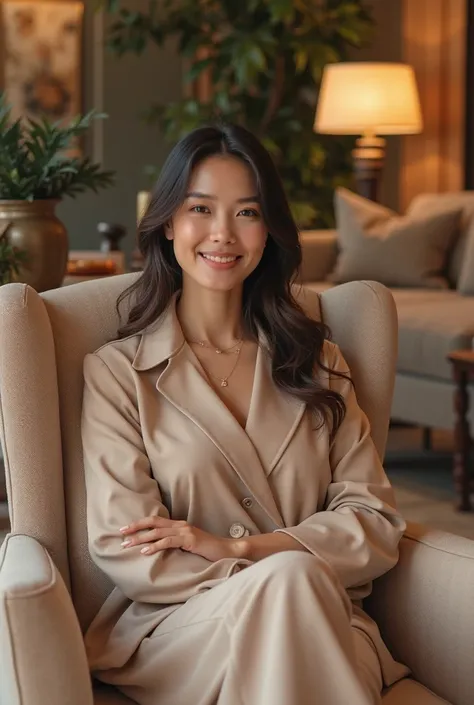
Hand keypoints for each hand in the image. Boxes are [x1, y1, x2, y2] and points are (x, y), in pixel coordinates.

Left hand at [120, 516, 238, 561]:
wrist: (226, 550)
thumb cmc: (207, 550)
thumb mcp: (188, 545)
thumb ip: (175, 544)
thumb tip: (158, 550)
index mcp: (178, 525)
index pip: (155, 521)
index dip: (139, 524)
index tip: (125, 529)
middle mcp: (180, 525)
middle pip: (153, 523)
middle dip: (135, 527)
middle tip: (121, 533)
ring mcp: (185, 531)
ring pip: (157, 532)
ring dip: (141, 538)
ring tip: (127, 544)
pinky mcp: (189, 539)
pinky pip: (168, 542)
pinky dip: (155, 546)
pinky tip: (145, 551)